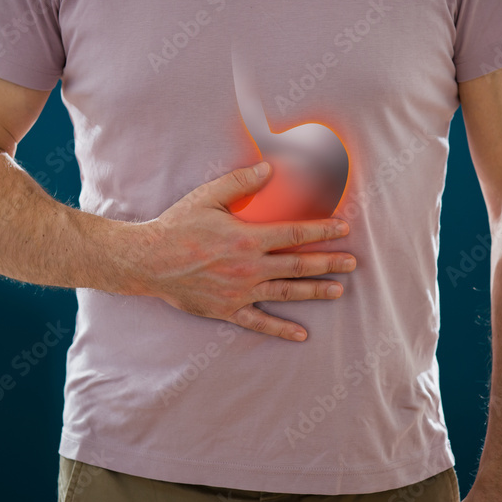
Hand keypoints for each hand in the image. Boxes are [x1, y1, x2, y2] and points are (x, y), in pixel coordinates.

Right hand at [125, 161, 356, 341]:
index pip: (295, 233)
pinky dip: (281, 328)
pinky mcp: (228, 309)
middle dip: (328, 263)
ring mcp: (240, 291)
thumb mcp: (208, 196)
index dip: (322, 230)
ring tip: (338, 291)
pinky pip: (259, 322)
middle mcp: (249, 267)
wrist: (149, 261)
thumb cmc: (178, 225)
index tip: (343, 228)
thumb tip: (270, 167)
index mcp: (247, 238)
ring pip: (286, 292)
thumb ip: (241, 182)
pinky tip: (302, 333)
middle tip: (352, 264)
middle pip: (298, 265)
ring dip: (314, 291)